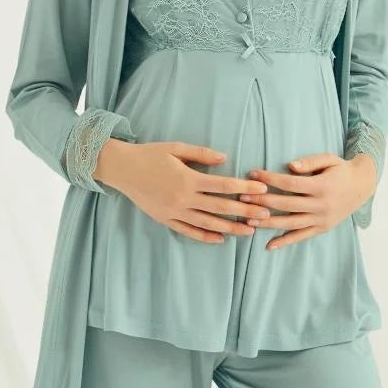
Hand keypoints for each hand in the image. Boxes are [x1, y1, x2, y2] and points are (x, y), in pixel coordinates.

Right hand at [96, 138, 272, 242]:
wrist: (121, 169)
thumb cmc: (150, 154)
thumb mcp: (176, 148)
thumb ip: (202, 154)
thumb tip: (225, 159)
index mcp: (188, 178)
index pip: (223, 185)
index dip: (244, 188)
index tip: (262, 190)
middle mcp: (183, 198)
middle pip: (221, 207)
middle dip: (245, 212)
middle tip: (265, 216)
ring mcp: (174, 211)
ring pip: (208, 223)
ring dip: (230, 228)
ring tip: (249, 231)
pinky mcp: (166, 219)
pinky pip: (188, 231)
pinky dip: (205, 236)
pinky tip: (220, 238)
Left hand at [240, 152, 376, 248]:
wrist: (362, 186)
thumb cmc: (341, 170)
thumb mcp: (329, 159)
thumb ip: (310, 162)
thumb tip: (290, 166)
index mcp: (322, 186)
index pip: (290, 184)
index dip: (270, 179)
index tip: (252, 173)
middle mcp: (321, 205)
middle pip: (286, 204)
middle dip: (263, 200)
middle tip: (243, 197)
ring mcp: (322, 219)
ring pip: (291, 223)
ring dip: (269, 222)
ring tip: (249, 220)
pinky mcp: (322, 228)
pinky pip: (301, 237)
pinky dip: (285, 241)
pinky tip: (269, 245)